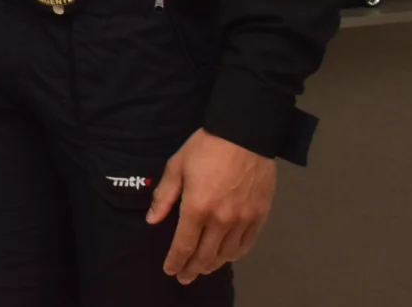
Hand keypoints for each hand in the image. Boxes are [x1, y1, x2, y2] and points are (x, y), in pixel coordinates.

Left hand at [148, 128, 275, 283]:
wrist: (244, 134)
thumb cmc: (206, 147)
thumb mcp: (176, 166)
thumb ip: (165, 196)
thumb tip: (152, 220)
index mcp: (197, 207)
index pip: (183, 245)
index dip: (175, 261)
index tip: (170, 270)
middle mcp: (221, 219)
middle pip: (205, 255)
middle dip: (192, 269)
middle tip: (184, 277)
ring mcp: (243, 220)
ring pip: (226, 254)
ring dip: (212, 265)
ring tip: (202, 268)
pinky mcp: (259, 216)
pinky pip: (247, 244)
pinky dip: (235, 255)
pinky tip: (227, 256)